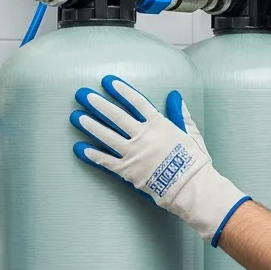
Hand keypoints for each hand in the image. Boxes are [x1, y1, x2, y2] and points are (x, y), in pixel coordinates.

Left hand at [70, 75, 249, 244]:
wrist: (191, 188)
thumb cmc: (194, 161)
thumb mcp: (191, 133)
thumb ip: (180, 114)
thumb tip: (174, 95)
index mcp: (159, 124)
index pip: (137, 102)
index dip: (122, 90)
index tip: (108, 81)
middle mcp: (143, 136)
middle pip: (116, 116)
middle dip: (98, 104)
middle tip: (82, 94)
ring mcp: (133, 154)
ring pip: (107, 136)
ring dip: (90, 125)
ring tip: (76, 116)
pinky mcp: (128, 172)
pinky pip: (106, 161)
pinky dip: (92, 155)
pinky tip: (79, 148)